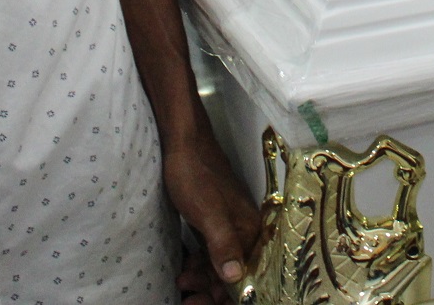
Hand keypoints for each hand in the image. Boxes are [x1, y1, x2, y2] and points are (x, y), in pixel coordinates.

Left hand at [164, 136, 262, 304]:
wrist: (182, 144)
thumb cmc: (196, 175)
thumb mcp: (208, 213)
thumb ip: (223, 244)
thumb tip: (235, 277)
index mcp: (250, 230)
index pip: (249, 276)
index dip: (228, 296)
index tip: (204, 304)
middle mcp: (245, 231)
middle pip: (235, 274)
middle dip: (213, 292)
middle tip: (188, 300)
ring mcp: (229, 228)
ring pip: (221, 266)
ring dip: (204, 281)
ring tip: (182, 284)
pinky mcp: (213, 224)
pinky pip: (211, 255)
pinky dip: (200, 266)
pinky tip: (185, 271)